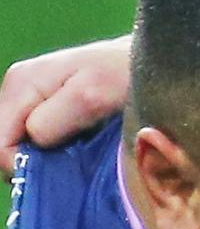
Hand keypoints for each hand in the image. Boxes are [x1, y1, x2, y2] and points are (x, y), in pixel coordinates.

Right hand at [0, 35, 131, 175]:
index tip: (64, 168)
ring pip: (26, 146)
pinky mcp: (54, 108)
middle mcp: (20, 90)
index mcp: (21, 84)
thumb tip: (31, 145)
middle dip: (37, 162)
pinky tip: (87, 148)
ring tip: (86, 153)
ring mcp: (35, 99)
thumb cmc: (127, 73)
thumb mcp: (90, 96)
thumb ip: (51, 121)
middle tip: (78, 162)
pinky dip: (62, 152)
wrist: (156, 59)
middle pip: (8, 147)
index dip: (26, 166)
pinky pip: (43, 141)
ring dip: (52, 158)